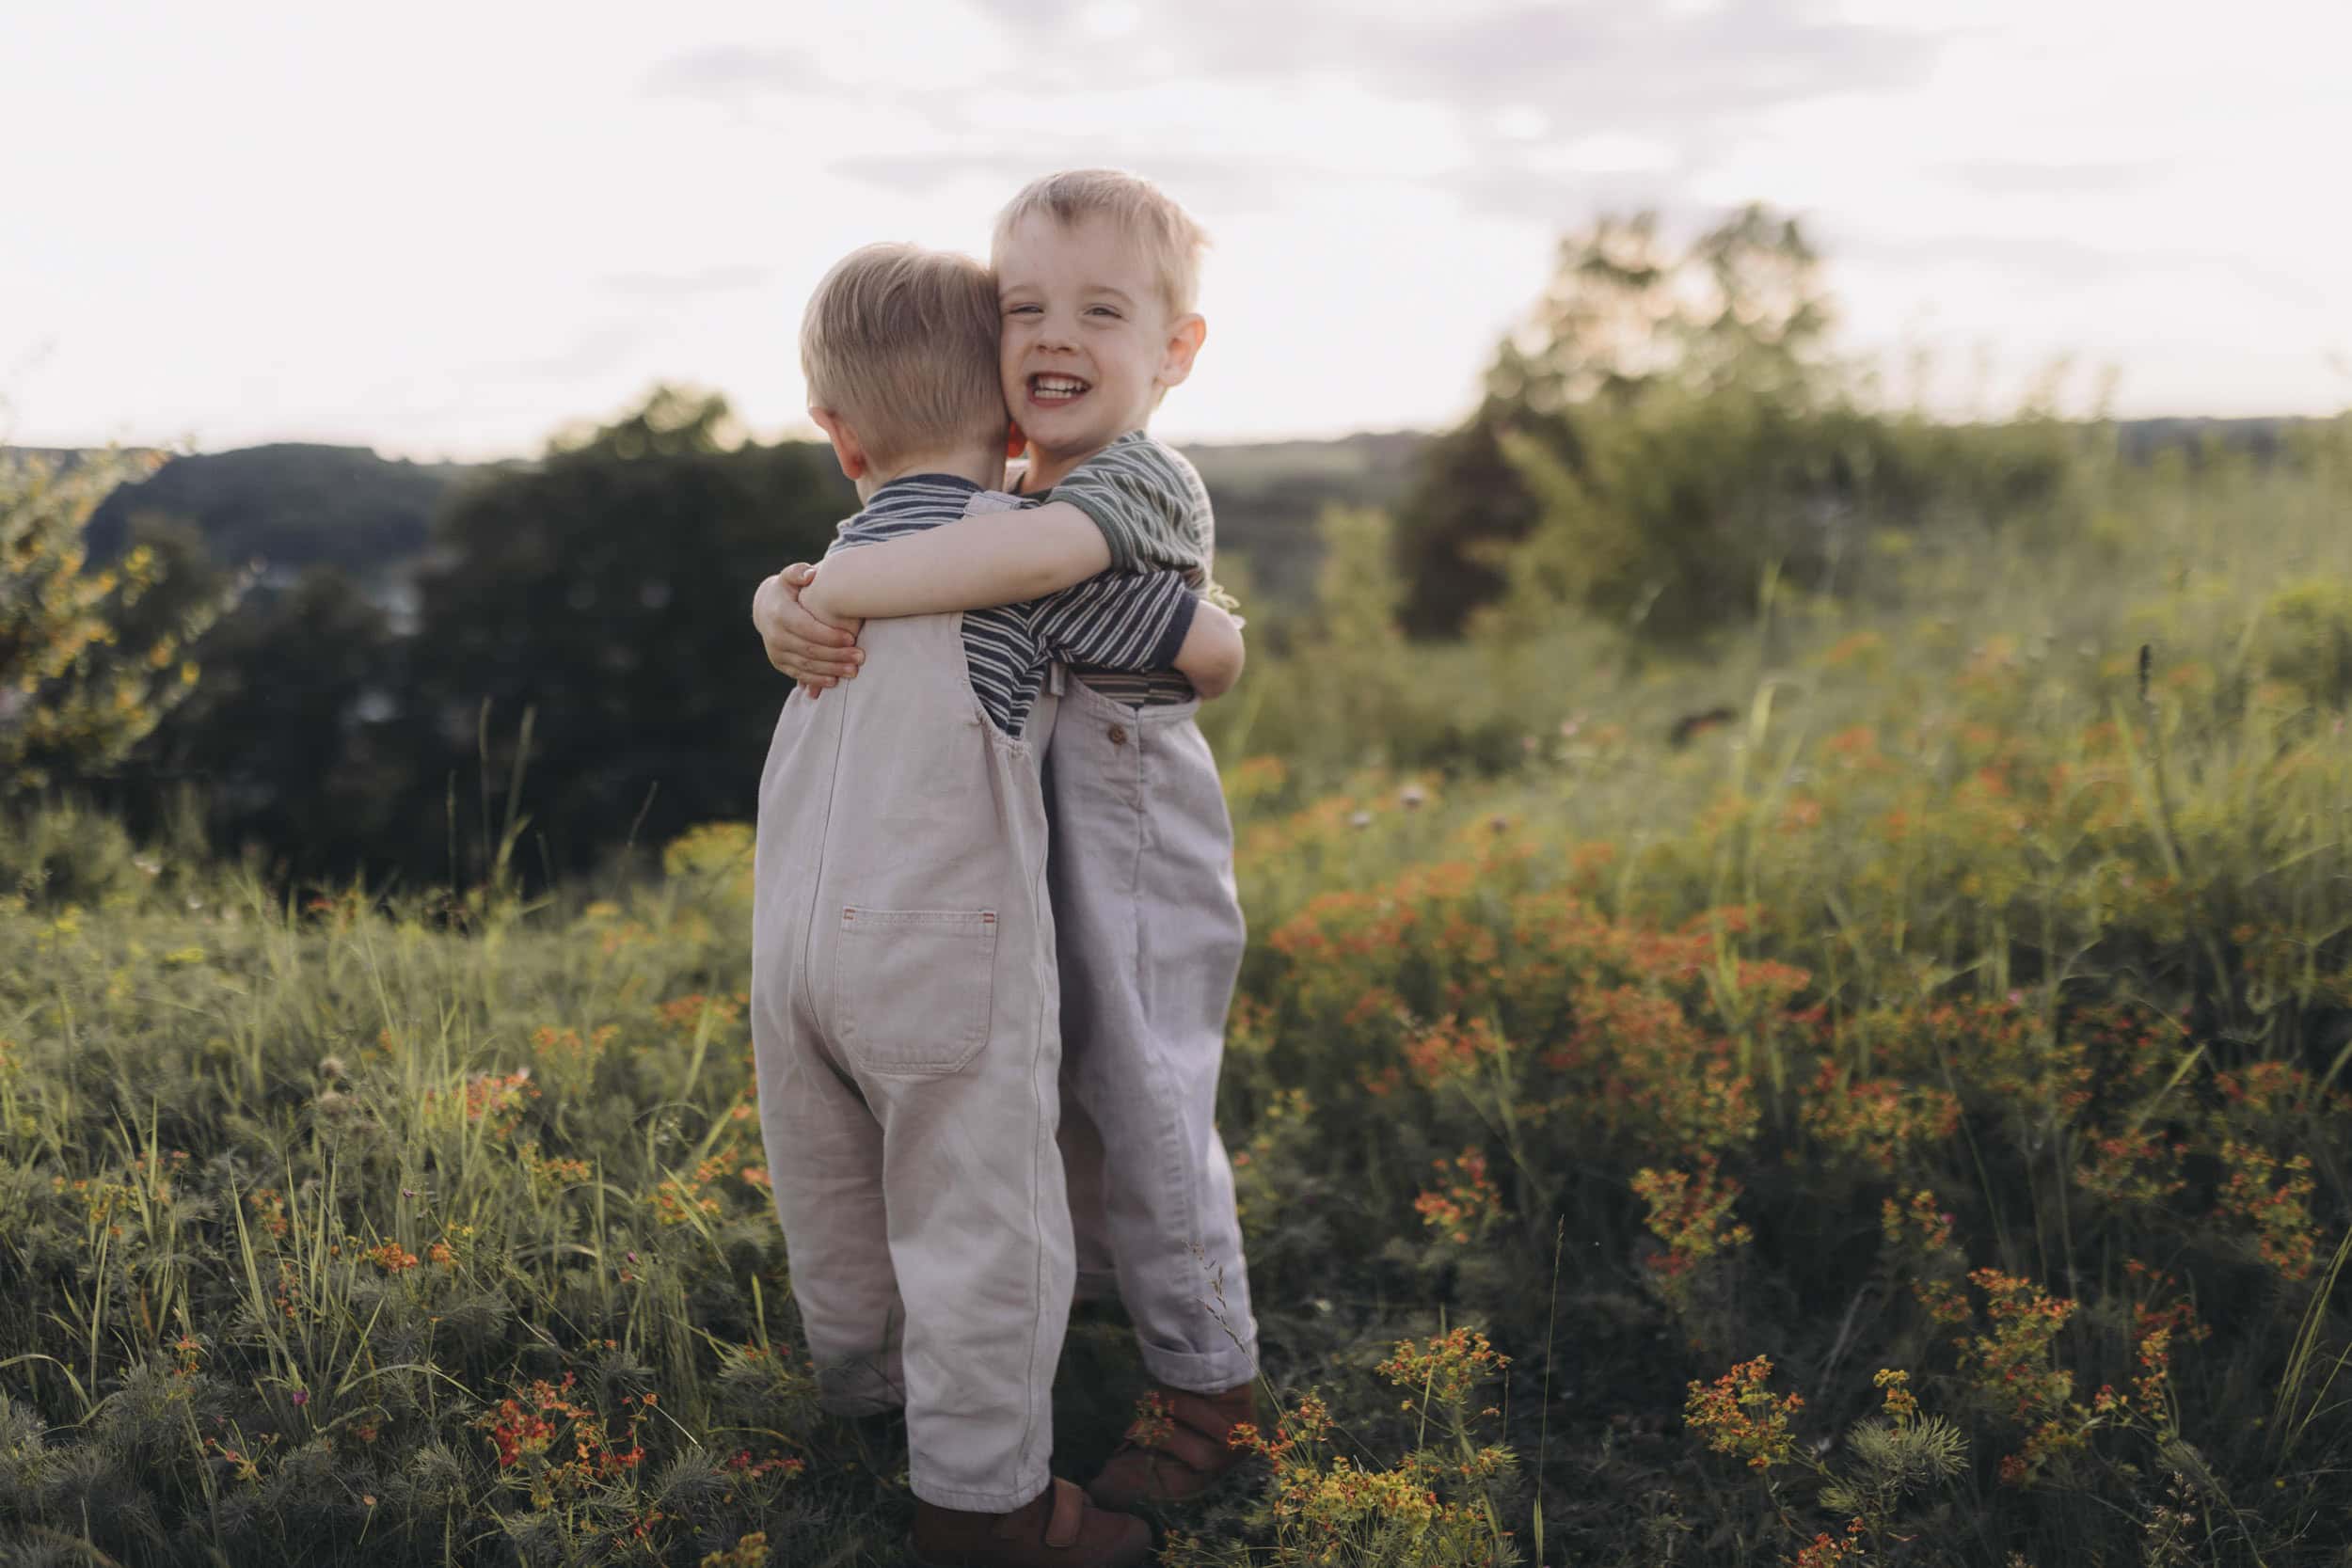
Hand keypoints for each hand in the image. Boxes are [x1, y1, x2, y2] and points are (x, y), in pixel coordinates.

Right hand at [753, 564, 863, 693]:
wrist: (766, 608)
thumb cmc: (788, 590)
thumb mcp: (789, 577)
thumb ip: (799, 572)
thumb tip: (810, 574)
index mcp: (780, 614)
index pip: (806, 628)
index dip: (829, 635)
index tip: (851, 637)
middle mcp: (775, 635)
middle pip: (809, 649)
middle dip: (836, 655)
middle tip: (860, 657)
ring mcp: (776, 651)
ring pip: (806, 665)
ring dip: (831, 670)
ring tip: (853, 671)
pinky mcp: (779, 663)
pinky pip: (800, 674)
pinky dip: (818, 679)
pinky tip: (835, 681)